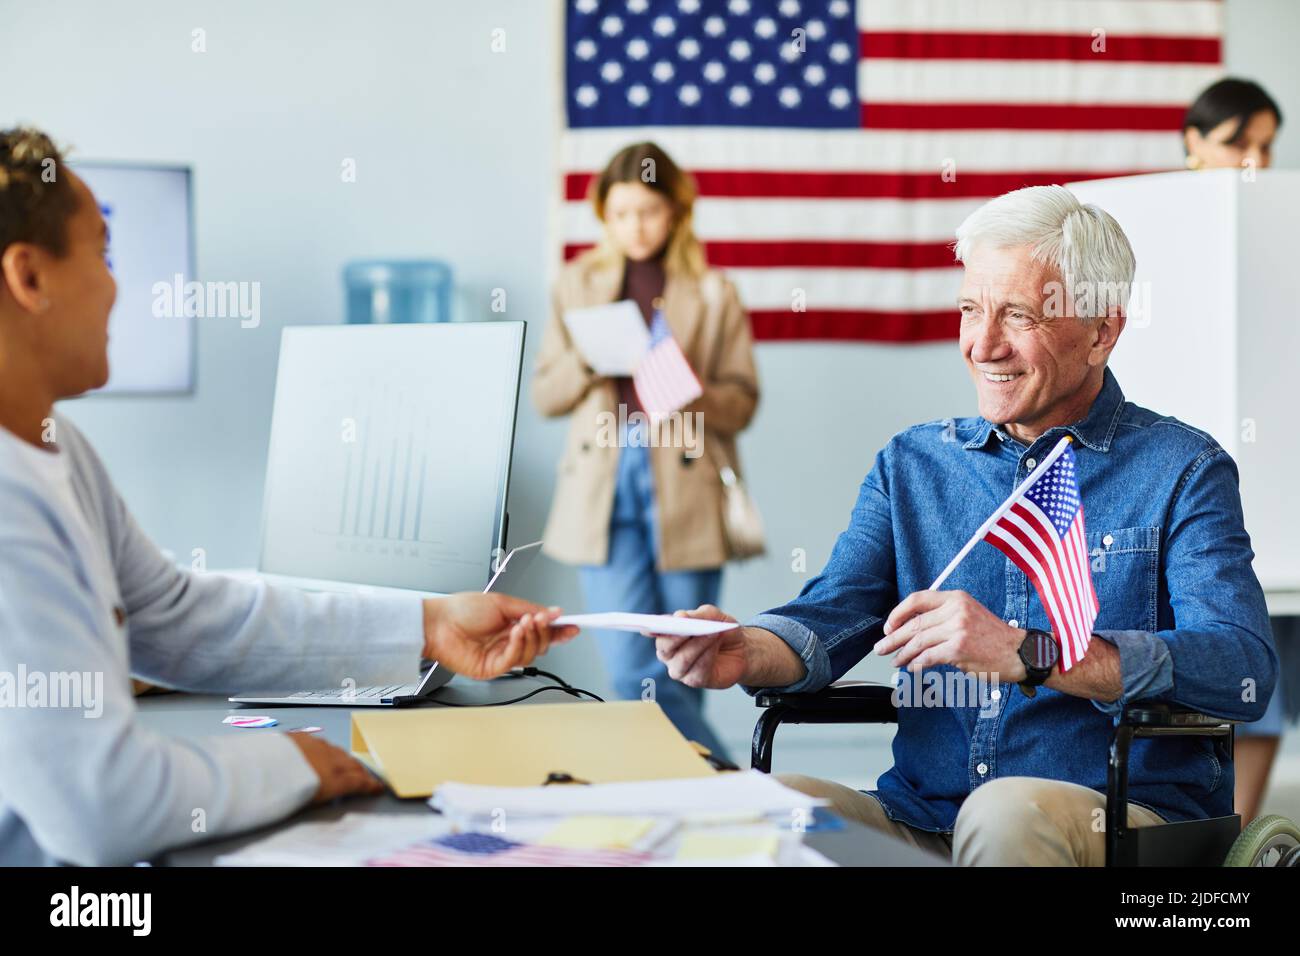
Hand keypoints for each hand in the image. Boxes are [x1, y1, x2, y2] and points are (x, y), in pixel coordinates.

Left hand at [287, 732, 384, 803]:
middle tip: (365, 776)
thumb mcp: (307, 802)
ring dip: (342, 759)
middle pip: (351, 764)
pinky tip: (320, 752)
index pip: (359, 783)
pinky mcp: (301, 737)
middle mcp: (329, 760)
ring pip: (336, 751)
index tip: (379, 787)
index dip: (371, 785)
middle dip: (360, 771)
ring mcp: (315, 746)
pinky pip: (319, 743)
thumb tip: (324, 793)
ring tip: (343, 764)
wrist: (260, 769)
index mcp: (334, 780)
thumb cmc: (282, 792)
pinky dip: (324, 749)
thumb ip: (320, 795)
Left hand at [421, 592, 579, 679]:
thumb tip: (552, 612)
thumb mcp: (501, 602)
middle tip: (544, 619)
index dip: (559, 629)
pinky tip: (515, 632)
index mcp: (512, 625)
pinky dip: (518, 645)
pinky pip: (514, 660)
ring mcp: (500, 656)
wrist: (437, 623)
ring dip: (531, 636)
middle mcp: (508, 642)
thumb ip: (529, 608)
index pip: (542, 630)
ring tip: (525, 622)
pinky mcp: (491, 668)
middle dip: (546, 631)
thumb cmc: (460, 610)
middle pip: (541, 644)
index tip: (573, 626)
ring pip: (530, 654)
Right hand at [648, 605, 747, 688]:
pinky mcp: (694, 680)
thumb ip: (697, 615)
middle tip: (691, 627)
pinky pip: (697, 669)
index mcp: (667, 634)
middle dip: (677, 636)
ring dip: (697, 645)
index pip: (653, 631)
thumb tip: (680, 616)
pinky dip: (707, 656)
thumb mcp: (713, 616)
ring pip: (682, 659)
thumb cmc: (720, 630)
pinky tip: (715, 647)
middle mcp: (669, 654)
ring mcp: (680, 669)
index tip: (652, 625)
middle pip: (664, 648)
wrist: (741, 649)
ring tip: (712, 633)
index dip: (651, 629)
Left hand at [875, 589, 1026, 679]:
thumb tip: (910, 627)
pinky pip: (928, 657)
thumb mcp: (968, 613)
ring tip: (896, 660)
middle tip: (881, 647)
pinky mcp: (958, 649)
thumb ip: (942, 615)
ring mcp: (957, 630)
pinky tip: (913, 667)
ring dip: (902, 654)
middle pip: (914, 623)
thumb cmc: (993, 636)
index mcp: (956, 598)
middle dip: (893, 638)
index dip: (898, 613)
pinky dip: (917, 663)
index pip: (917, 599)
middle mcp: (956, 611)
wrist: (1019, 652)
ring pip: (918, 642)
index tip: (888, 626)